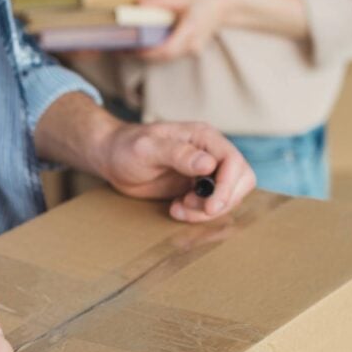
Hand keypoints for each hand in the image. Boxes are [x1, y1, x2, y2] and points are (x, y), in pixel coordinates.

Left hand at [96, 119, 255, 221]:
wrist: (112, 158)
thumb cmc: (126, 147)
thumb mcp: (147, 149)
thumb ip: (177, 154)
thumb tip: (208, 164)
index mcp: (203, 137)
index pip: (234, 162)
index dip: (227, 187)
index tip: (210, 206)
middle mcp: (210, 153)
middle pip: (240, 181)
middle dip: (221, 201)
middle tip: (191, 208)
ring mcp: (204, 172)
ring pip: (228, 196)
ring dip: (207, 210)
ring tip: (179, 208)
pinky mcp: (196, 188)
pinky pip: (211, 205)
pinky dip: (198, 214)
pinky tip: (176, 209)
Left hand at [138, 0, 239, 60]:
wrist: (230, 5)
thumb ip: (160, 1)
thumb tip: (139, 2)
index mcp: (190, 30)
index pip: (165, 49)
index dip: (146, 52)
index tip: (129, 49)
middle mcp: (192, 44)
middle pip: (163, 56)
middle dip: (142, 55)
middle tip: (122, 49)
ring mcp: (193, 49)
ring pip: (167, 57)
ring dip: (149, 54)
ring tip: (130, 47)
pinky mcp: (191, 49)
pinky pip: (172, 53)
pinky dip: (158, 50)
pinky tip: (146, 44)